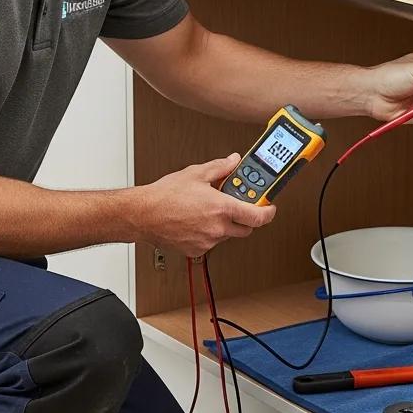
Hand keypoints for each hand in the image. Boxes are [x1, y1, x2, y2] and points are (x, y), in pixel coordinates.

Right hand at [136, 153, 276, 257]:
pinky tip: (196, 220)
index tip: (270, 208)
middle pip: (246, 229)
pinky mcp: (196, 250)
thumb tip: (233, 161)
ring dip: (225, 224)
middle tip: (239, 206)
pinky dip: (209, 233)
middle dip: (246, 218)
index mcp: (222, 208)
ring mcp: (207, 241)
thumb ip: (220, 167)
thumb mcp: (196, 173)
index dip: (269, 212)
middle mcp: (217, 228)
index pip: (258, 216)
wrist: (143, 214)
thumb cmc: (165, 196)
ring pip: (227, 235)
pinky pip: (210, 242)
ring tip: (208, 210)